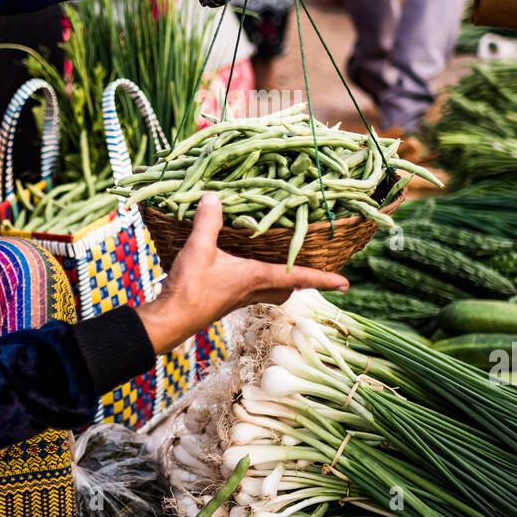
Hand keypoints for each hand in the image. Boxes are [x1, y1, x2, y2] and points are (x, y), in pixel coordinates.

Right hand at [136, 194, 348, 353]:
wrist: (171, 319)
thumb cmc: (190, 289)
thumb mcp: (199, 249)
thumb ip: (208, 222)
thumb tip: (215, 196)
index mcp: (256, 277)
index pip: (298, 277)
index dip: (323, 279)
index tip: (345, 283)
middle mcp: (254, 290)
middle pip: (290, 287)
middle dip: (307, 281)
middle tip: (322, 273)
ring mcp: (241, 297)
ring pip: (274, 290)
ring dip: (286, 282)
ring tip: (293, 270)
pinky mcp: (228, 300)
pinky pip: (256, 290)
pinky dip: (264, 280)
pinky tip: (250, 270)